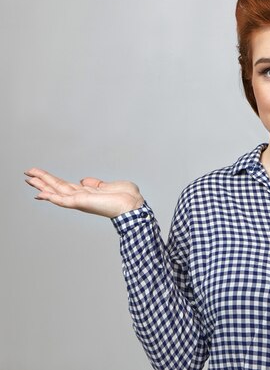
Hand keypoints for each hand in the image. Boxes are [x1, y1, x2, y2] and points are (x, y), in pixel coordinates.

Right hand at [25, 168, 144, 217]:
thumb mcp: (110, 185)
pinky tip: (40, 194)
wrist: (133, 205)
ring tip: (28, 178)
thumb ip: (95, 183)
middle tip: (27, 174)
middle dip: (42, 181)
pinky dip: (51, 197)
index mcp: (88, 193)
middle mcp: (81, 197)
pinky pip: (63, 200)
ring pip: (56, 191)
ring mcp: (80, 200)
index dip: (52, 181)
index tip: (39, 177)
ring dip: (42, 185)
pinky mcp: (82, 202)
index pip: (66, 187)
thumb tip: (83, 180)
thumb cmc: (127, 197)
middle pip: (57, 187)